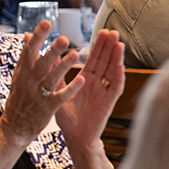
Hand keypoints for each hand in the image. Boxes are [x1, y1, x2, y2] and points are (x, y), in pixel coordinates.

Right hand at [0, 21, 79, 141]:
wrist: (14, 127)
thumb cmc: (19, 98)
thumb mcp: (19, 76)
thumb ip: (26, 56)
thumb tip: (26, 34)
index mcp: (23, 72)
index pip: (29, 51)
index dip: (38, 37)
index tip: (46, 23)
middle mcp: (29, 82)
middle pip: (41, 64)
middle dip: (52, 51)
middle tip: (64, 38)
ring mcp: (38, 95)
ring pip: (52, 79)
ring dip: (64, 67)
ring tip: (76, 55)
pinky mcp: (47, 108)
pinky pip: (60, 97)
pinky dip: (71, 89)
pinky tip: (82, 80)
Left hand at [54, 30, 123, 151]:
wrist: (74, 137)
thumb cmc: (68, 117)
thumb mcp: (59, 91)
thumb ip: (57, 73)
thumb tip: (49, 55)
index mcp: (86, 80)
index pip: (94, 59)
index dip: (98, 46)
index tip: (102, 31)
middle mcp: (97, 84)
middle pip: (105, 61)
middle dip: (109, 46)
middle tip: (112, 31)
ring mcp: (104, 92)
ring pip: (112, 71)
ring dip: (116, 57)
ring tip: (118, 42)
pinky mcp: (108, 103)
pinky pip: (115, 88)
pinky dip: (118, 76)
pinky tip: (119, 65)